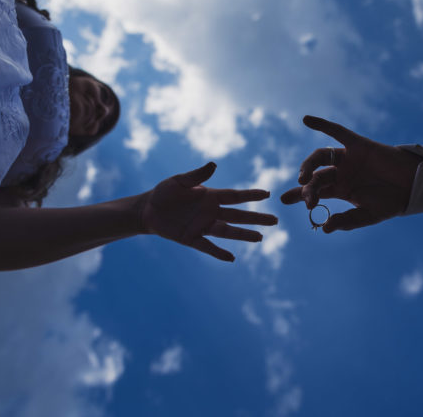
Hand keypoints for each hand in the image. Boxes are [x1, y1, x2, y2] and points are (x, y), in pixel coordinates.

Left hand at [139, 162, 276, 261]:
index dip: (251, 195)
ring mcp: (202, 226)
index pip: (235, 196)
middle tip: (275, 220)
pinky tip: (231, 258)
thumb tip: (214, 165)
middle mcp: (210, 212)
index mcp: (210, 196)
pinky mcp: (191, 238)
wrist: (148, 209)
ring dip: (243, 235)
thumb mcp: (179, 181)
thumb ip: (197, 175)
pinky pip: (207, 247)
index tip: (267, 194)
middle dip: (256, 218)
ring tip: (260, 238)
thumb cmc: (165, 192)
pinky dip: (218, 253)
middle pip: (238, 216)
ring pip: (227, 232)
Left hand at [280, 116, 421, 232]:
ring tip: (304, 177)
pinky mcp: (357, 144)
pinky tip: (306, 120)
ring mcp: (347, 158)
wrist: (413, 185)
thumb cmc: (391, 201)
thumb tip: (325, 228)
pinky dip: (322, 124)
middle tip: (306, 198)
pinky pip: (337, 131)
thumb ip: (347, 221)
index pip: (313, 192)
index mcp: (340, 190)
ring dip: (309, 164)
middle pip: (316, 177)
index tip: (283, 200)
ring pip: (321, 156)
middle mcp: (340, 173)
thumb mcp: (368, 216)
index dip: (298, 195)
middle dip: (307, 188)